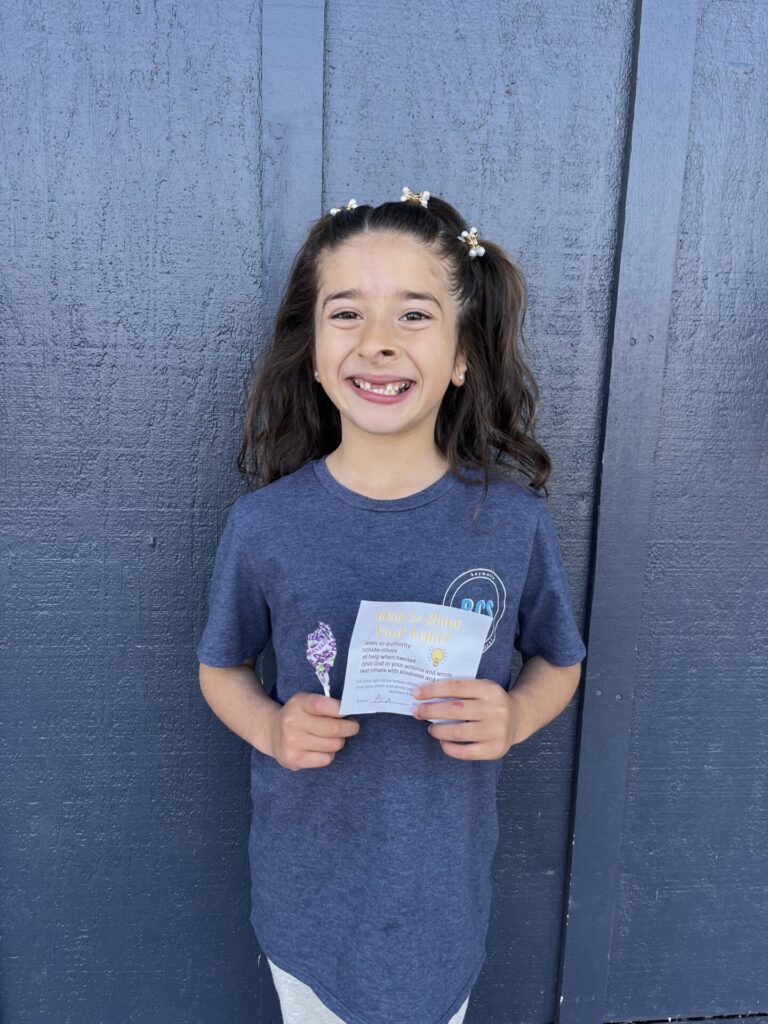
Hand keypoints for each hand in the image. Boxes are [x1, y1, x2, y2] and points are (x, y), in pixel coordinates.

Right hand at [265, 693, 359, 771]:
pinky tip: (321, 749)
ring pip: (333, 745)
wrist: (271, 733)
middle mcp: (292, 722)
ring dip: (339, 741)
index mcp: (298, 703)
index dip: (339, 709)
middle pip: (333, 728)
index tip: (348, 712)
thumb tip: (350, 712)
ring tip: (333, 738)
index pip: (321, 705)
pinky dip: (328, 754)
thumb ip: (325, 704)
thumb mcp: (306, 702)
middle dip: (350, 728)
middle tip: (353, 727)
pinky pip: (325, 759)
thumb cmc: (297, 715)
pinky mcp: (294, 759)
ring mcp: (292, 742)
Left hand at [410, 678, 526, 759]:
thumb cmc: (490, 702)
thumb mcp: (481, 688)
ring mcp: (496, 731)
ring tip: (431, 728)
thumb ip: (460, 690)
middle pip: (455, 710)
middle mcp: (495, 710)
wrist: (518, 718)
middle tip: (417, 712)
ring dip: (439, 730)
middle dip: (431, 711)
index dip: (434, 690)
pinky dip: (450, 748)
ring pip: (459, 732)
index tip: (417, 693)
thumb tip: (426, 695)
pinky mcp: (495, 749)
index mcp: (490, 689)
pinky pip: (466, 752)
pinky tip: (443, 742)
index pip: (456, 687)